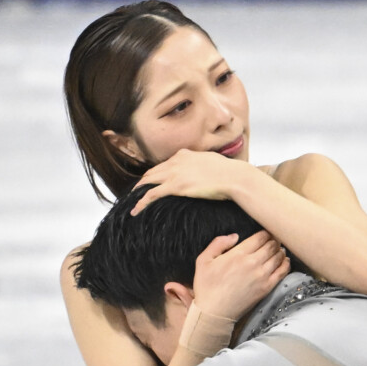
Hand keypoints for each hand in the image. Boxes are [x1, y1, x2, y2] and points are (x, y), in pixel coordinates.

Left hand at [130, 149, 245, 212]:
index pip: (164, 164)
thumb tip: (206, 168)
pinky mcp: (175, 186)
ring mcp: (174, 173)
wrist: (234, 177)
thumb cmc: (229, 172)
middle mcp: (176, 161)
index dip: (156, 173)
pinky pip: (151, 195)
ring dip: (138, 192)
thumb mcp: (213, 162)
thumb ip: (203, 163)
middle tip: (137, 192)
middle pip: (153, 172)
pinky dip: (141, 203)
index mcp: (185, 154)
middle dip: (143, 182)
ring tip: (132, 201)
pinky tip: (135, 211)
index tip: (152, 182)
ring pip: (148, 182)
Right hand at [191, 231, 289, 320]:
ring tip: (280, 249)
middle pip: (271, 245)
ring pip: (278, 257)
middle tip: (275, 239)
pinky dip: (286, 264)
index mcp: (238, 254)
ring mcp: (261, 276)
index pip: (260, 237)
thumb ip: (218, 243)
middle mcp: (252, 263)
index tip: (266, 233)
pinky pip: (282, 272)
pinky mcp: (266, 288)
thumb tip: (235, 236)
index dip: (266, 233)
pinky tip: (285, 261)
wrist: (214, 313)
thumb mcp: (203, 260)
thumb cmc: (206, 287)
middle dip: (274, 240)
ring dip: (280, 250)